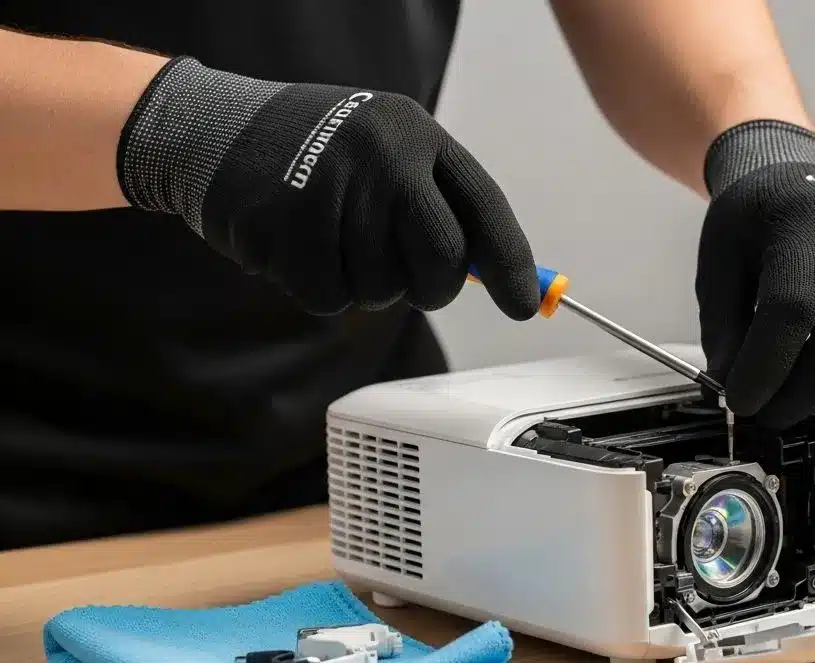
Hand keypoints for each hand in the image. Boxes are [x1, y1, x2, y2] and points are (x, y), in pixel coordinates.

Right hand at [117, 57, 539, 316]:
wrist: (214, 130)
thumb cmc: (316, 154)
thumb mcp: (386, 153)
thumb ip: (438, 206)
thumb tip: (495, 276)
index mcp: (416, 135)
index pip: (484, 206)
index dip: (510, 264)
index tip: (526, 306)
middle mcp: (382, 156)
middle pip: (441, 258)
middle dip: (431, 287)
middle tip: (410, 281)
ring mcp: (334, 189)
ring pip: (384, 287)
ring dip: (366, 284)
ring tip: (335, 239)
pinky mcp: (288, 227)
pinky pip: (333, 297)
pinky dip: (322, 289)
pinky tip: (302, 249)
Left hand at [696, 120, 814, 429]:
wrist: (796, 180)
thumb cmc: (756, 224)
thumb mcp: (718, 262)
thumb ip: (722, 325)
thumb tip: (732, 387)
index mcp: (800, 224)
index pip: (792, 305)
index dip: (767, 365)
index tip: (742, 401)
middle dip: (808, 389)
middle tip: (773, 415)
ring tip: (812, 401)